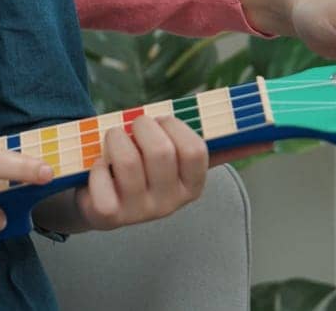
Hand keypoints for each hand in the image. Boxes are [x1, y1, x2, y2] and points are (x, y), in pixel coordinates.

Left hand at [47, 115, 208, 232]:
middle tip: (134, 125)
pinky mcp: (109, 215)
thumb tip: (238, 130)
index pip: (195, 151)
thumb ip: (191, 145)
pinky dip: (97, 165)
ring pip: (128, 160)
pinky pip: (102, 179)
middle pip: (161, 151)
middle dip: (143, 126)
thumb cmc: (138, 168)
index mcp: (189, 187)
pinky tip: (100, 166)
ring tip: (114, 137)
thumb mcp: (167, 159)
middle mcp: (169, 204)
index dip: (175, 125)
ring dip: (116, 137)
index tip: (161, 121)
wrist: (99, 202)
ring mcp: (139, 212)